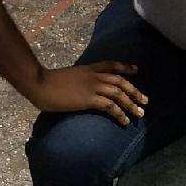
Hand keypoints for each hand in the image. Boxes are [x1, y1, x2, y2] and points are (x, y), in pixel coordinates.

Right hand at [30, 62, 146, 126]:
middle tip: (145, 100)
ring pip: (118, 93)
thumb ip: (76, 82)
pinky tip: (125, 121)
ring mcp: (92, 87)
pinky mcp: (89, 99)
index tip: (136, 70)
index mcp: (88, 69)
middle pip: (120, 80)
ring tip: (140, 114)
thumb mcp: (66, 78)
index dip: (125, 67)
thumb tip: (77, 89)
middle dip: (134, 91)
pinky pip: (110, 106)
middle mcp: (93, 76)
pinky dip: (119, 114)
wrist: (40, 83)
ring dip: (131, 104)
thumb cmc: (47, 83)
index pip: (110, 64)